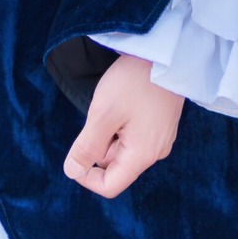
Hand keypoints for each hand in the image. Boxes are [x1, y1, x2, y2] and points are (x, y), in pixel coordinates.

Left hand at [63, 52, 183, 198]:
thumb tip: (71, 172)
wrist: (166, 53)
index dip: (87, 177)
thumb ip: (87, 146)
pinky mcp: (161, 123)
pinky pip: (135, 135)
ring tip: (113, 103)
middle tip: (99, 114)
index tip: (76, 152)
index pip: (110, 186)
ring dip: (110, 133)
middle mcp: (155, 152)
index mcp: (142, 155)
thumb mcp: (103, 113)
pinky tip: (123, 101)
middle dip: (99, 146)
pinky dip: (121, 124)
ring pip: (124, 148)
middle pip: (116, 165)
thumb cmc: (134, 82)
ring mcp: (160, 137)